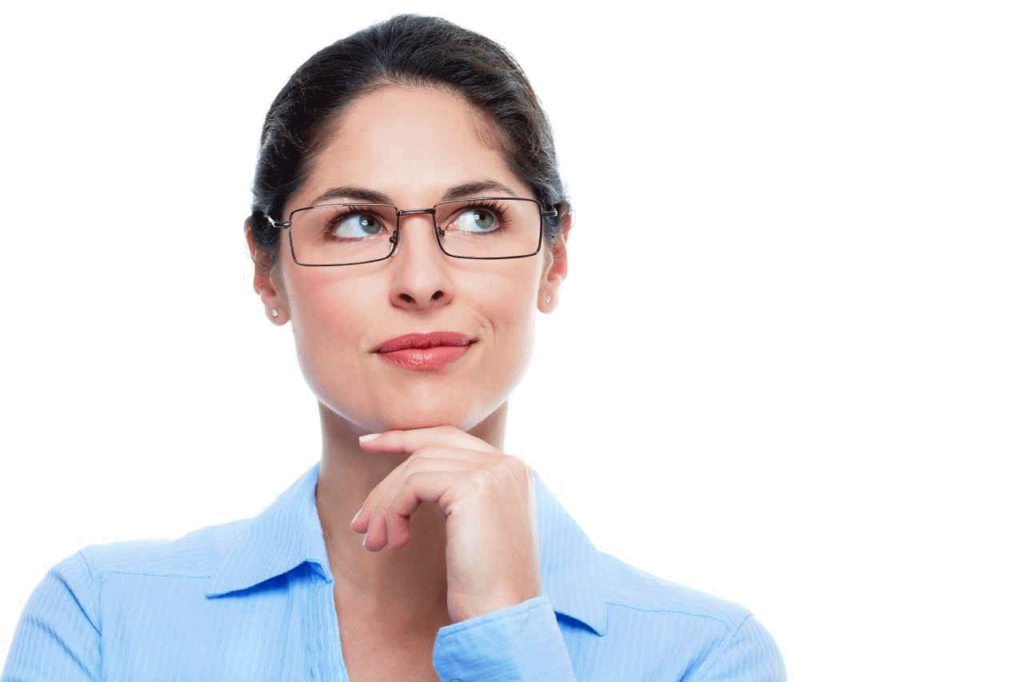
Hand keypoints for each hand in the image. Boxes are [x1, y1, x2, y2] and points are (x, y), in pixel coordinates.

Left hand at [349, 426, 542, 623]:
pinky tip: (394, 543)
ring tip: (374, 543)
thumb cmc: (485, 586)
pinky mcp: (474, 487)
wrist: (504, 617)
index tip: (367, 444)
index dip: (405, 437)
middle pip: (428, 451)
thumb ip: (456, 495)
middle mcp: (507, 464)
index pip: (449, 438)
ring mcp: (493, 472)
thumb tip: (403, 482)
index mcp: (512, 471)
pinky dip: (393, 511)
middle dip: (386, 484)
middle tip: (360, 522)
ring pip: (416, 468)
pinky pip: (414, 485)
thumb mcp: (473, 530)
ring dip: (385, 507)